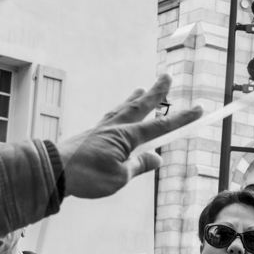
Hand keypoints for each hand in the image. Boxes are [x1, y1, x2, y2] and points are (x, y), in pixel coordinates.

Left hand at [56, 76, 200, 197]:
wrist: (55, 172)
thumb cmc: (88, 177)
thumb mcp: (121, 177)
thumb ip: (139, 165)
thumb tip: (156, 157)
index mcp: (127, 137)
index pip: (160, 127)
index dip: (180, 119)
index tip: (198, 108)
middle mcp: (115, 127)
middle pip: (141, 106)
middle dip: (156, 92)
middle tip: (168, 76)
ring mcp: (102, 129)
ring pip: (123, 109)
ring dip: (136, 98)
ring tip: (142, 89)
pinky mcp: (91, 135)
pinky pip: (111, 117)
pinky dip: (120, 110)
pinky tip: (118, 113)